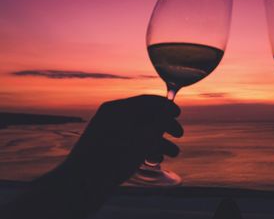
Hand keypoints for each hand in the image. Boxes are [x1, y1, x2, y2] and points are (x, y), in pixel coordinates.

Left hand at [59, 95, 182, 189]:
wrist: (81, 185)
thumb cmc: (113, 158)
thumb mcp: (143, 137)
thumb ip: (159, 121)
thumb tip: (168, 110)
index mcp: (117, 109)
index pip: (146, 101)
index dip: (165, 106)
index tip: (178, 113)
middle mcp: (111, 119)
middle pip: (144, 117)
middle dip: (164, 126)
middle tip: (179, 134)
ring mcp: (107, 135)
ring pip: (139, 133)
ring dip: (158, 142)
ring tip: (171, 154)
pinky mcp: (106, 151)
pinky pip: (129, 145)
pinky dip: (144, 150)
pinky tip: (153, 161)